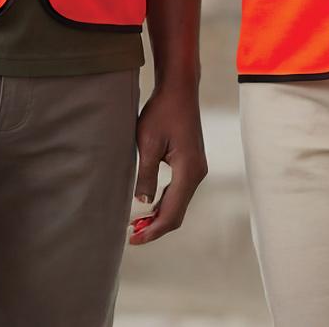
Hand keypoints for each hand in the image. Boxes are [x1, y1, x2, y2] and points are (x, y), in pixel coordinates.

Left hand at [129, 83, 206, 245]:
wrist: (179, 88)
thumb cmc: (162, 111)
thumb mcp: (148, 143)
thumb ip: (146, 175)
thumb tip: (142, 203)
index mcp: (189, 171)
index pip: (172, 213)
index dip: (152, 230)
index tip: (133, 238)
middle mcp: (197, 173)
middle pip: (178, 212)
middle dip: (156, 226)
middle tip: (131, 235)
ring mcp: (197, 168)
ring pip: (179, 203)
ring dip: (159, 215)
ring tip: (137, 223)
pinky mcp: (192, 162)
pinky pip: (179, 191)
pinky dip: (165, 202)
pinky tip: (149, 204)